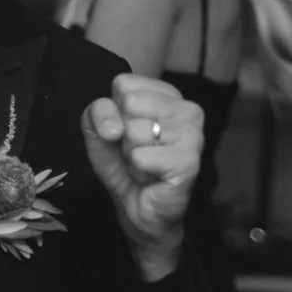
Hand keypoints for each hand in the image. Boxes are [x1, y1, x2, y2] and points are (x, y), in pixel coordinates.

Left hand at [82, 73, 203, 276]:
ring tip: (146, 164)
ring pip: (134, 130)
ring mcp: (193, 135)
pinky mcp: (190, 162)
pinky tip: (152, 177)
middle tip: (138, 150)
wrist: (137, 207)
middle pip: (129, 103)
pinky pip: (141, 157)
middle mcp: (188, 109)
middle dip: (122, 133)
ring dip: (130, 154)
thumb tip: (114, 127)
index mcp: (168, 94)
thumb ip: (98, 112)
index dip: (113, 111)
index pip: (123, 83)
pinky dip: (138, 171)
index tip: (125, 130)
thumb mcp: (99, 130)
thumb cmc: (123, 163)